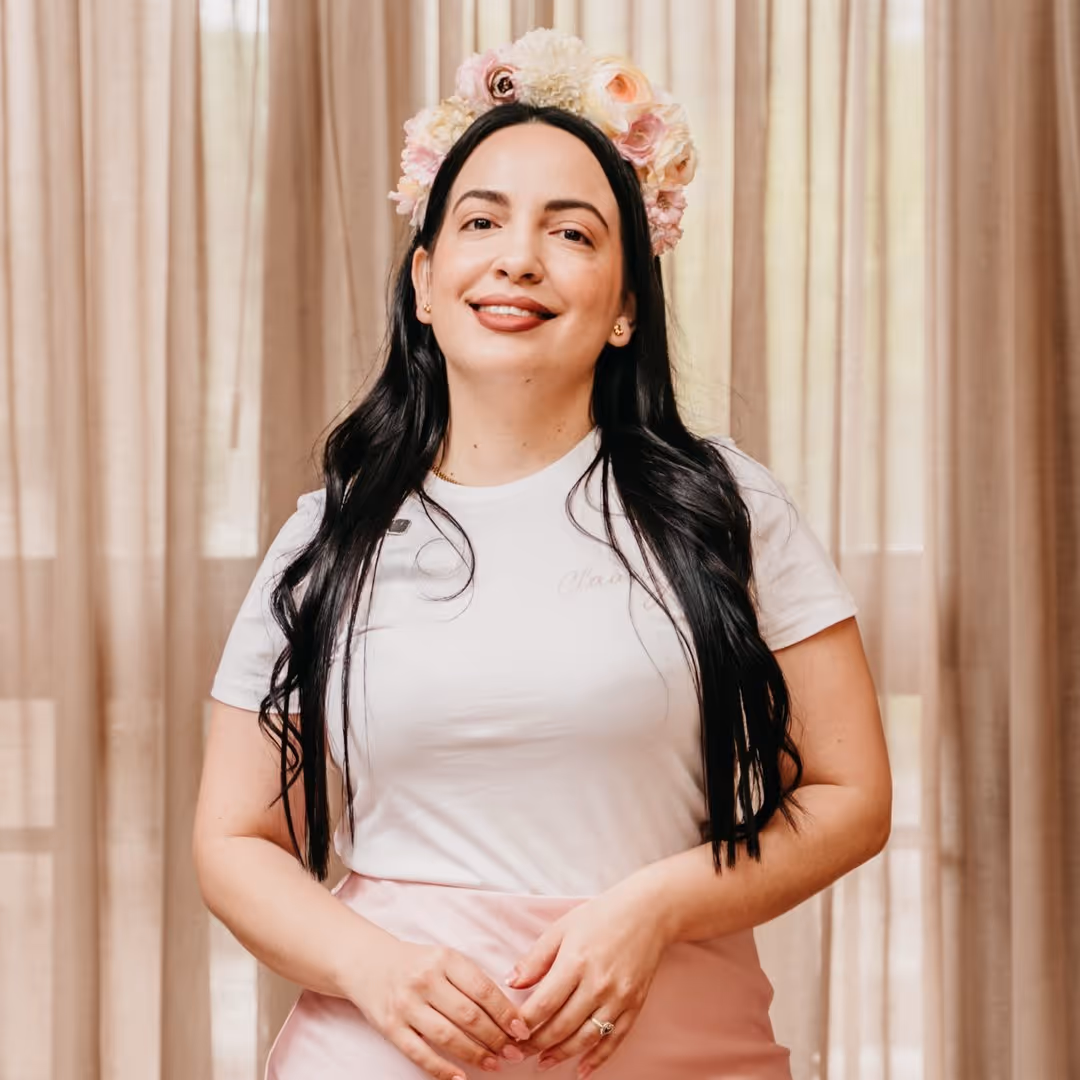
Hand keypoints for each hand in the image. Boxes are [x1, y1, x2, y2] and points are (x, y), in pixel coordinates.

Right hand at [348, 937, 532, 1078]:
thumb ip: (471, 980)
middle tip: (513, 1052)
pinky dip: (441, 1069)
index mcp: (444, 959)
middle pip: (468, 1015)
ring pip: (447, 1036)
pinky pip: (419, 1053)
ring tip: (493, 1064)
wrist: (369, 964)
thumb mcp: (445, 959)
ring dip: (474, 1054)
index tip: (521, 1030)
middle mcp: (425, 980)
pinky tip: (460, 1077)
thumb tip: (507, 1013)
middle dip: (495, 1037)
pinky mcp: (390, 1026)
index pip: (482, 989)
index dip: (505, 1012)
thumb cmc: (417, 964)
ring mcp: (406, 1004)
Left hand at [506, 881, 669, 1077]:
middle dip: (536, 1043)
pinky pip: (614, 1040)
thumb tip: (512, 982)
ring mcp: (618, 998)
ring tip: (543, 1062)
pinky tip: (581, 1070)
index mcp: (576, 962)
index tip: (509, 1031)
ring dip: (561, 1055)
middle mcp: (598, 984)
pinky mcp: (634, 1006)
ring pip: (585, 1038)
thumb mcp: (562, 928)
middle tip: (519, 1051)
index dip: (523, 1023)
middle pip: (562, 1026)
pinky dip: (597, 1059)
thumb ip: (536, 958)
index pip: (543, 1004)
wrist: (648, 913)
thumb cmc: (601, 916)